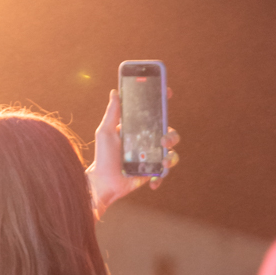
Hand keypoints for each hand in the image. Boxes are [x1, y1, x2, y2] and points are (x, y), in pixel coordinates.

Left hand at [86, 89, 178, 216]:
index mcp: (139, 129)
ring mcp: (152, 157)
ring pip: (172, 153)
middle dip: (172, 136)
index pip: (154, 114)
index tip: (167, 92)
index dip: (162, 102)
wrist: (105, 182)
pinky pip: (164, 172)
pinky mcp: (153, 171)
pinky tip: (152, 182)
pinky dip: (160, 177)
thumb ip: (112, 113)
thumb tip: (115, 92)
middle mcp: (148, 141)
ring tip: (162, 163)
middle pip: (169, 133)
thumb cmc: (103, 156)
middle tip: (163, 141)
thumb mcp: (106, 132)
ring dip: (171, 158)